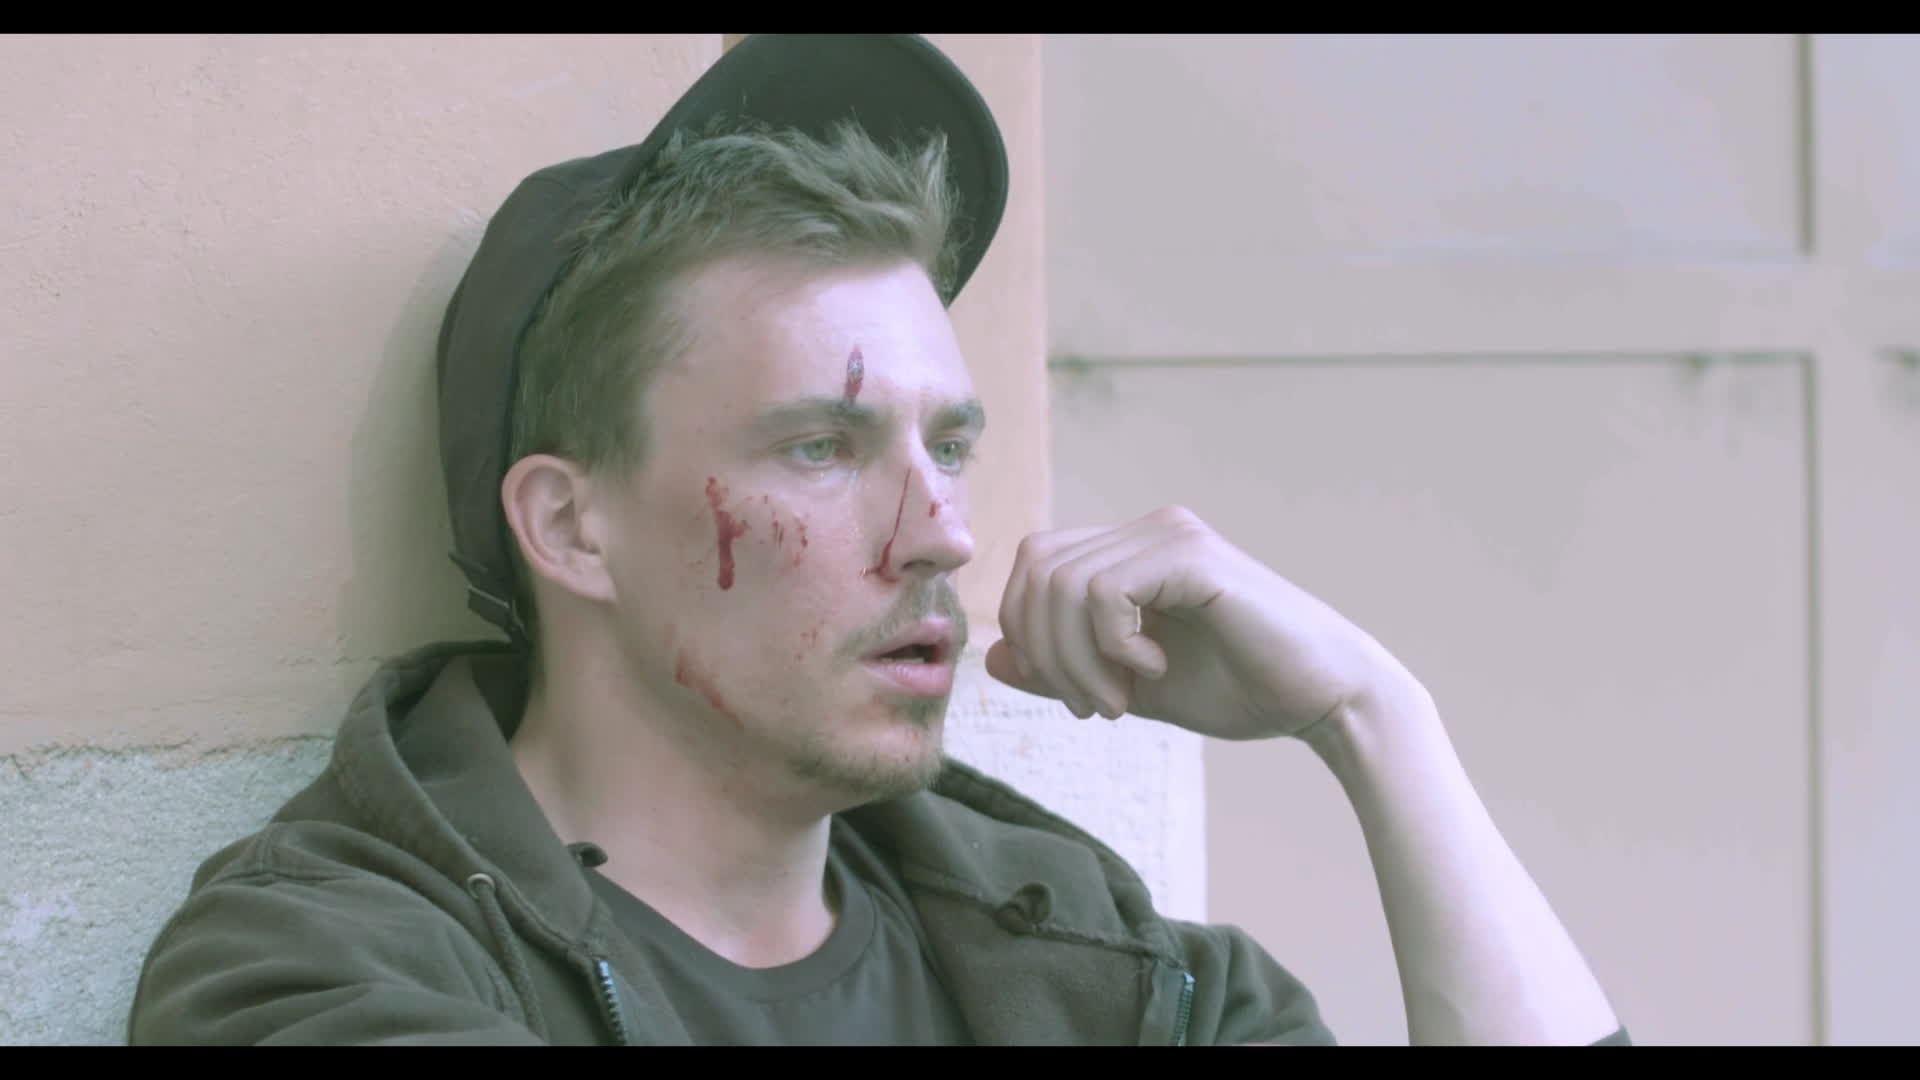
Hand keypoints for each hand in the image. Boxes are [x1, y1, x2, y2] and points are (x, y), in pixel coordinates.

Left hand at [984, 506, 1420, 740]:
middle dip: (1046, 652)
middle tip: (1094, 707)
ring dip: (1077, 659)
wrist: (1326, 700)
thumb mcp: (1129, 686)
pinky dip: (1112, 645)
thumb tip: (993, 658)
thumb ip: (1063, 670)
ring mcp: (1170, 535)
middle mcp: (1146, 530)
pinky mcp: (1192, 556)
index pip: (1034, 567)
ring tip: (1121, 699)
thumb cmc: (1240, 689)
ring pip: (1063, 583)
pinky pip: (1105, 591)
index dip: (1030, 634)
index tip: (1077, 698)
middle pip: (1036, 569)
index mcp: (1129, 551)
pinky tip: (1153, 670)